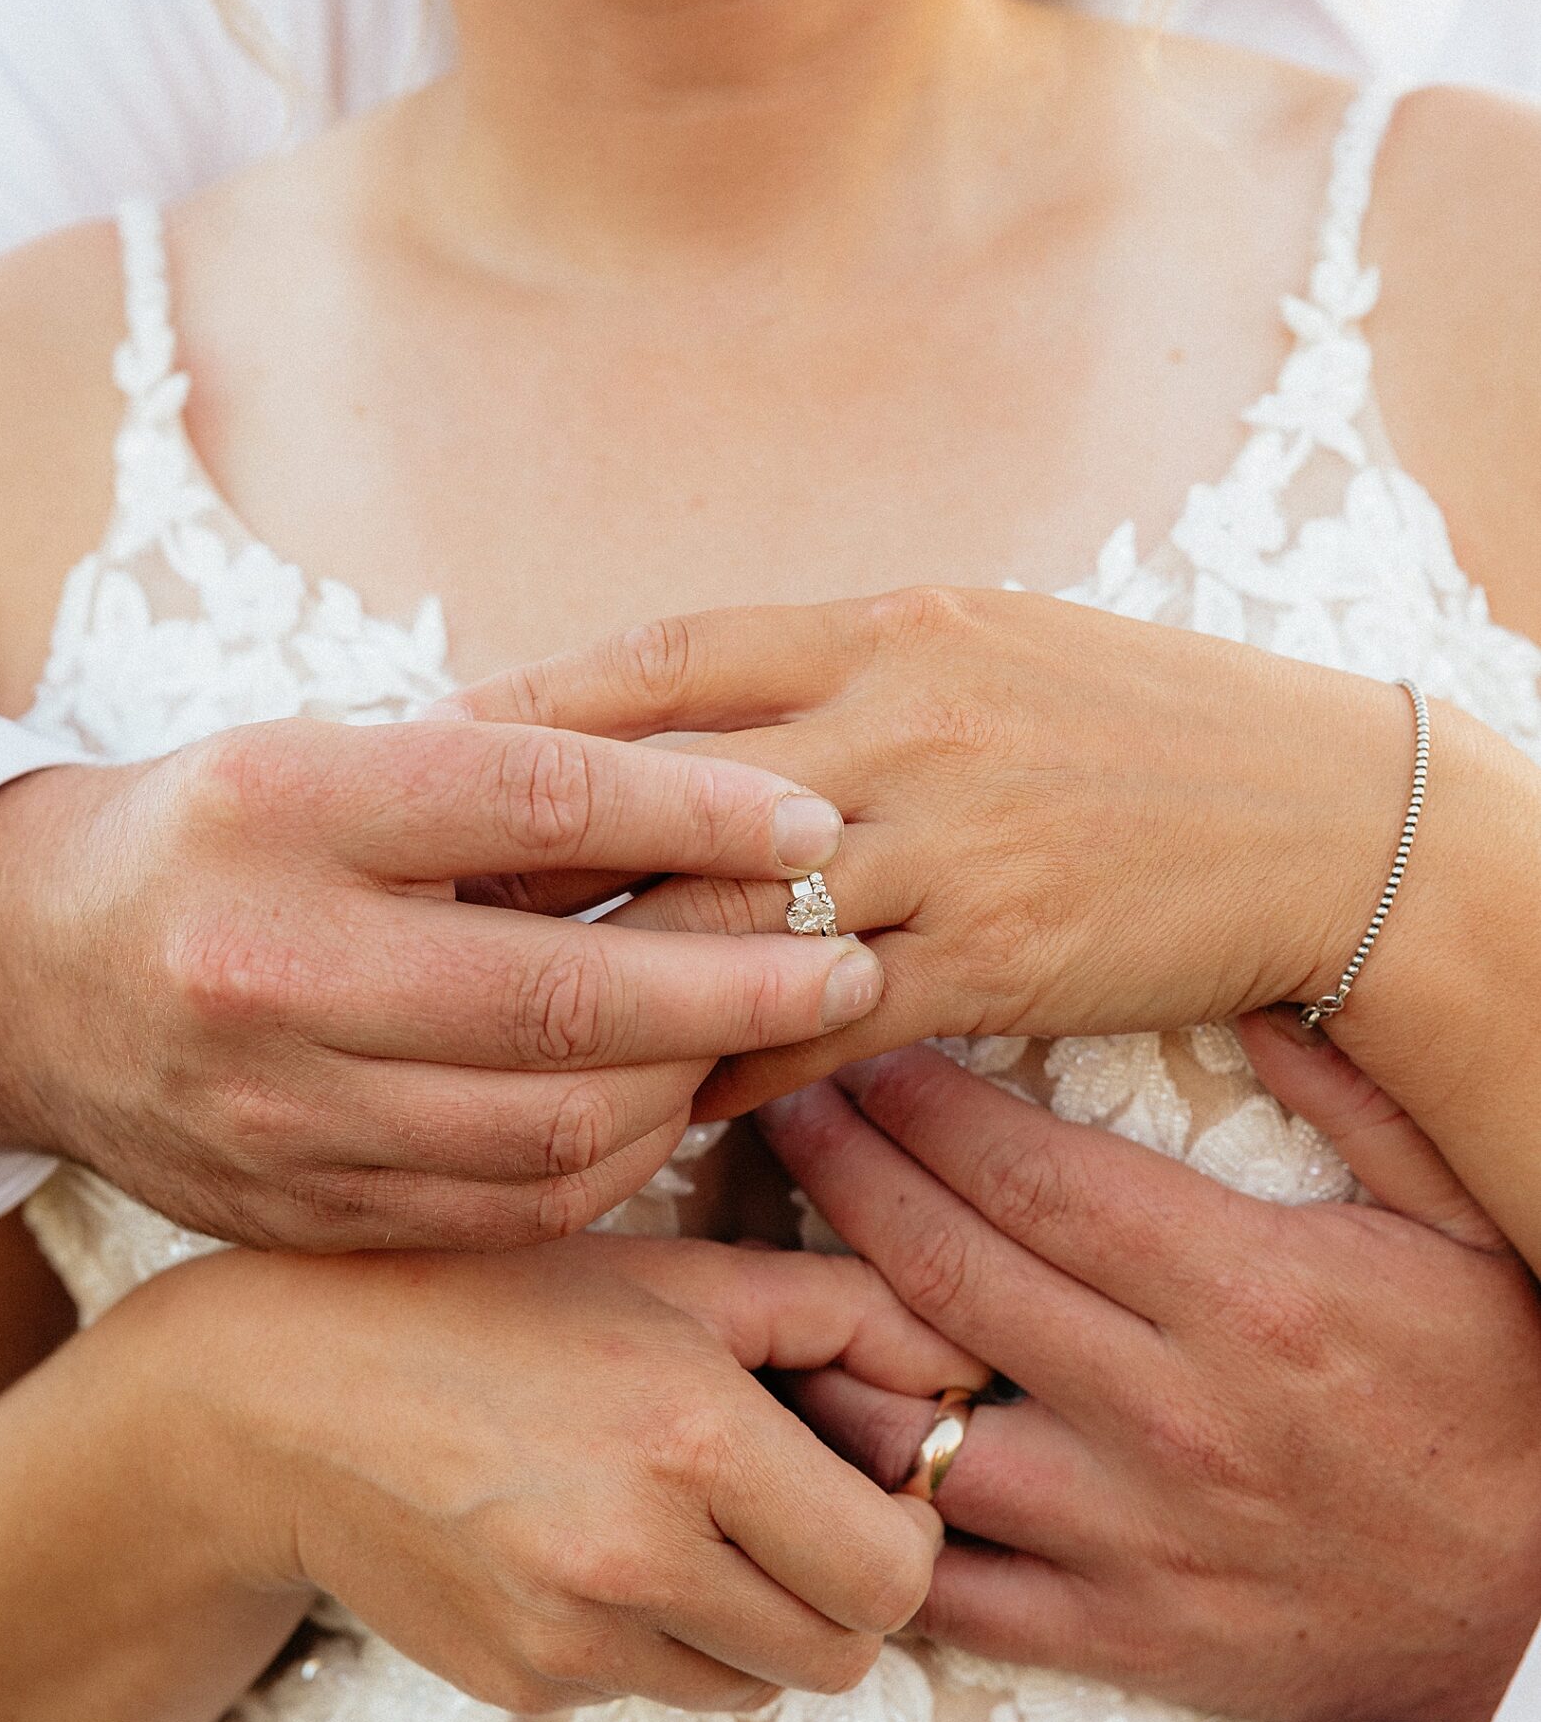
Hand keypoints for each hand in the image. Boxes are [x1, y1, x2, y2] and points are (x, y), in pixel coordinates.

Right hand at [0, 717, 880, 1248]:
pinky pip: (505, 1204)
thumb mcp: (324, 762)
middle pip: (562, 996)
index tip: (813, 822)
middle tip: (848, 958)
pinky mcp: (298, 1208)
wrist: (26, 977)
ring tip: (770, 1035)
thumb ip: (495, 782)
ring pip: (549, 1125)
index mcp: (280, 806)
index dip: (700, 812)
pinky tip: (668, 1108)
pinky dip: (614, 1160)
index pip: (536, 800)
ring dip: (692, 1082)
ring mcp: (277, 1109)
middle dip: (738, 983)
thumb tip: (729, 797)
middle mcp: (267, 963)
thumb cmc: (218, 840)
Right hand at [149, 1234, 957, 1714]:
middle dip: (842, 1590)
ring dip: (754, 1618)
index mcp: (693, 1441)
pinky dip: (656, 1634)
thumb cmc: (489, 1305)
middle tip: (789, 1508)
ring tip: (679, 1515)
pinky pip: (653, 1688)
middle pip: (841, 1655)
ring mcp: (572, 1642)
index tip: (865, 1482)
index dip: (903, 1534)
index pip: (892, 1575)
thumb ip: (842, 1314)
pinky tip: (587, 1541)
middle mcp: (635, 1560)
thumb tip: (964, 1375)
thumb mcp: (673, 1274)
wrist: (280, 1400)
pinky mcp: (524, 1690)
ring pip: (755, 1686)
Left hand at [444, 587, 1483, 1116]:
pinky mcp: (994, 961)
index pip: (658, 661)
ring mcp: (947, 843)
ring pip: (720, 920)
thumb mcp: (985, 645)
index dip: (523, 709)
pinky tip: (656, 1096)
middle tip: (398, 906)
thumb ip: (834, 672)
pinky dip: (725, 1062)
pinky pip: (817, 1024)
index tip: (415, 751)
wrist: (1322, 815)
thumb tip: (689, 715)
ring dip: (600, 980)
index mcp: (885, 625)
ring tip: (489, 1024)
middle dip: (518, 855)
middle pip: (656, 793)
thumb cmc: (1139, 726)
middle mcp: (899, 723)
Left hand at [755, 1023, 1540, 1721]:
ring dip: (819, 1349)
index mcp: (1246, 1293)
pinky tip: (816, 1450)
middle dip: (839, 1175)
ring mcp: (1127, 1536)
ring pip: (906, 1436)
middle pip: (941, 1272)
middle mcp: (1167, 1412)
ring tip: (767, 1275)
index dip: (918, 1106)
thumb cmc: (1497, 1397)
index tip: (860, 1057)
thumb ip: (1358, 1100)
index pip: (1027, 1176)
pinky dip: (864, 1519)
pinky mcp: (1112, 1638)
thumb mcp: (1464, 1226)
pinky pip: (941, 1586)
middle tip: (778, 1112)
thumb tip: (1251, 985)